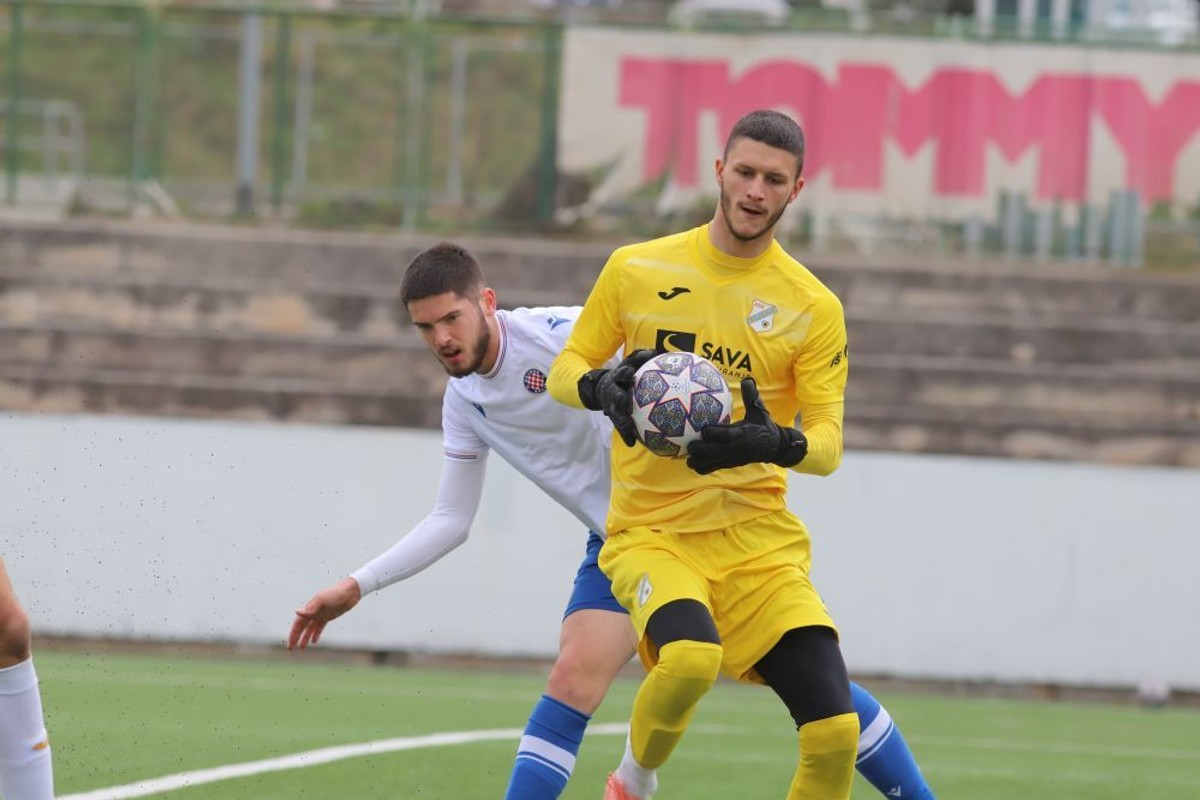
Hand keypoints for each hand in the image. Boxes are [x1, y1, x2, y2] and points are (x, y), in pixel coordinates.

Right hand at [287, 577, 361, 650]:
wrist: (350, 592)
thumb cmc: (336, 594)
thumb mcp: (323, 600)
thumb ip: (310, 608)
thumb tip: (296, 612)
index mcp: (310, 608)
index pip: (298, 623)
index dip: (293, 634)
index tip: (290, 644)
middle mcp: (313, 612)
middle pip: (302, 627)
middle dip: (296, 637)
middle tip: (291, 648)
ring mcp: (321, 614)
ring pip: (310, 628)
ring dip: (305, 637)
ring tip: (302, 648)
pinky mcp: (328, 616)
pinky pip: (319, 627)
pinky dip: (316, 634)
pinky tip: (314, 641)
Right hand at [577, 349, 656, 446]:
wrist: (600, 389)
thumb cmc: (622, 375)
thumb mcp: (628, 363)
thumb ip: (639, 357)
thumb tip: (654, 351)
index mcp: (616, 379)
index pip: (619, 375)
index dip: (623, 374)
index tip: (628, 372)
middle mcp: (612, 393)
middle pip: (614, 397)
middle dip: (620, 399)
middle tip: (626, 402)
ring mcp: (611, 407)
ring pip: (616, 416)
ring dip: (622, 423)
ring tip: (629, 431)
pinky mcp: (614, 418)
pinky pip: (620, 427)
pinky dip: (626, 435)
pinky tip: (632, 443)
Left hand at [686, 378, 807, 474]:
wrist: (774, 447)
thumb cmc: (764, 426)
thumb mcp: (759, 411)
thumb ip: (751, 396)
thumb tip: (747, 379)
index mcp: (740, 434)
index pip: (723, 435)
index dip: (710, 432)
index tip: (703, 426)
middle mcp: (733, 449)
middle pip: (710, 452)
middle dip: (696, 448)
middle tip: (686, 441)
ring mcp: (729, 459)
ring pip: (707, 464)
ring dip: (695, 459)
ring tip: (686, 452)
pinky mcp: (727, 465)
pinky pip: (710, 470)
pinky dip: (699, 466)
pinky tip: (692, 459)